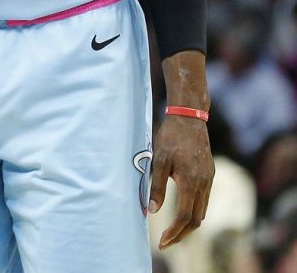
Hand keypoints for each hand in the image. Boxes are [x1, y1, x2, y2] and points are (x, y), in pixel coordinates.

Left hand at [150, 115, 214, 248]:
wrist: (189, 119)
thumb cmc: (170, 137)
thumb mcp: (158, 160)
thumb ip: (156, 186)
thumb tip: (152, 210)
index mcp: (191, 181)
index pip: (185, 216)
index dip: (174, 231)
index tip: (163, 242)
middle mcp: (204, 183)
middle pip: (196, 219)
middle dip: (182, 234)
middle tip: (166, 243)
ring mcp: (209, 179)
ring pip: (202, 211)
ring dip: (188, 225)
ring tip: (172, 233)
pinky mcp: (209, 175)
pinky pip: (203, 200)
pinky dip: (194, 212)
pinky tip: (181, 213)